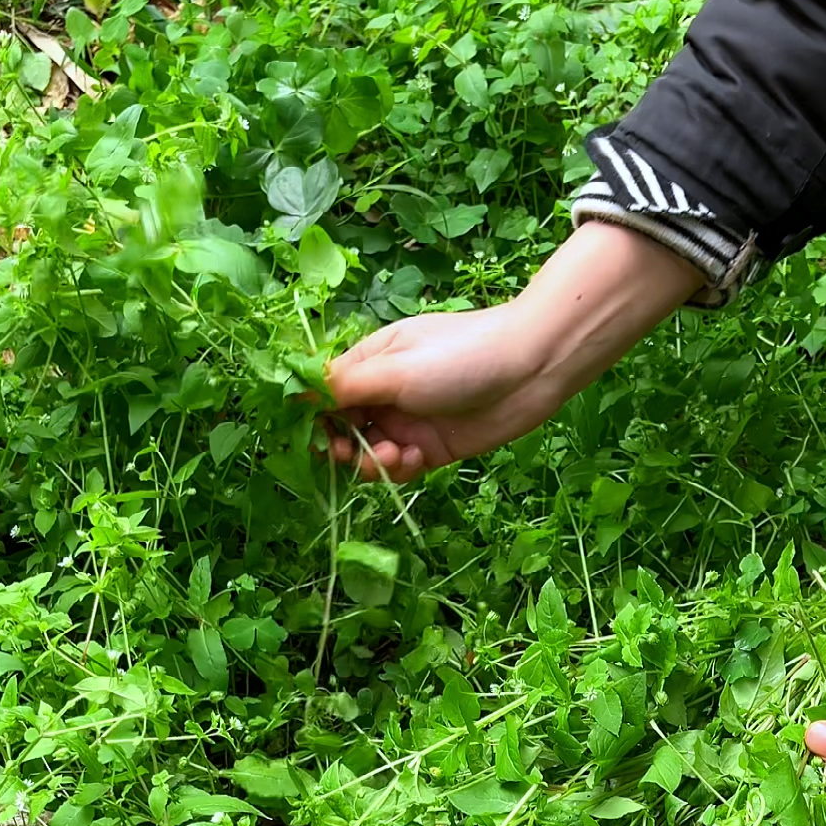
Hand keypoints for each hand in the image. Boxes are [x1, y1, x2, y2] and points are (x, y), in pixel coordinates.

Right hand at [324, 223, 703, 480]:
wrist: (530, 368)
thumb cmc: (459, 355)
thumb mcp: (394, 368)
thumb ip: (345, 386)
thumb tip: (294, 395)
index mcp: (369, 361)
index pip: (323, 392)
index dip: (311, 416)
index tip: (310, 435)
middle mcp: (384, 392)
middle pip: (341, 427)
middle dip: (340, 444)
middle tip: (351, 452)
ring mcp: (409, 421)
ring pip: (370, 453)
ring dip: (372, 462)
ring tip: (394, 457)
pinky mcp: (433, 448)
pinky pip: (401, 468)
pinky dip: (400, 470)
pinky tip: (416, 460)